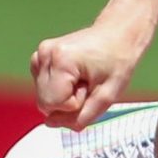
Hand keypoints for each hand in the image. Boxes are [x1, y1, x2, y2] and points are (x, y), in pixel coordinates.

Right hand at [31, 21, 148, 128]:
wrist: (118, 34)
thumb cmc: (118, 62)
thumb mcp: (108, 96)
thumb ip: (81, 116)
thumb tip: (51, 124)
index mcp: (60, 61)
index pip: (54, 105)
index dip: (76, 104)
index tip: (91, 86)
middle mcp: (44, 55)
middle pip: (45, 103)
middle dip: (68, 102)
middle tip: (88, 84)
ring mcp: (39, 55)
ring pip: (43, 97)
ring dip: (64, 96)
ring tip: (83, 79)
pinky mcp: (39, 58)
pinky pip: (43, 88)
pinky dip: (59, 89)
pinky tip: (75, 76)